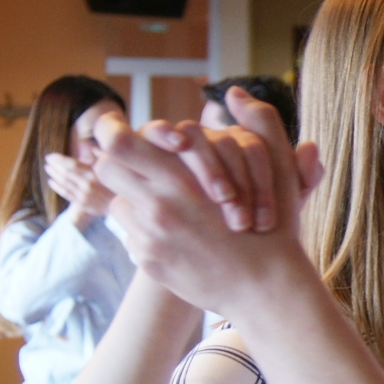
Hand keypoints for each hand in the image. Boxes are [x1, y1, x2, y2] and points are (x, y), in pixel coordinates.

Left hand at [44, 153, 116, 218]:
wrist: (125, 206)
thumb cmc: (121, 184)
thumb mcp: (116, 168)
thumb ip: (104, 157)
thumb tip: (93, 148)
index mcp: (94, 174)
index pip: (71, 164)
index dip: (59, 159)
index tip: (51, 155)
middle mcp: (87, 185)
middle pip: (65, 173)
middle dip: (54, 166)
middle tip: (47, 160)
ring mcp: (84, 195)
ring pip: (64, 183)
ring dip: (54, 175)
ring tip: (48, 168)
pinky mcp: (83, 204)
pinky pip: (66, 194)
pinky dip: (57, 187)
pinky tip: (52, 182)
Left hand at [91, 94, 320, 312]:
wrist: (268, 290)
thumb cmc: (275, 228)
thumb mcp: (277, 169)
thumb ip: (262, 123)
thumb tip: (236, 93)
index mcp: (181, 177)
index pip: (118, 144)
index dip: (115, 134)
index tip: (122, 134)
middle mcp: (156, 206)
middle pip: (106, 170)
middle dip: (122, 166)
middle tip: (146, 170)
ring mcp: (149, 237)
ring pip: (120, 204)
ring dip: (139, 201)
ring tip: (173, 209)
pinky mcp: (149, 262)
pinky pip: (133, 237)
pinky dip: (151, 234)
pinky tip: (182, 239)